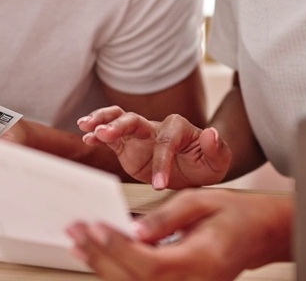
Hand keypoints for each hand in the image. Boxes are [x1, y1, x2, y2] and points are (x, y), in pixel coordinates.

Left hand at [67, 189, 293, 280]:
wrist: (258, 234)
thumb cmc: (235, 214)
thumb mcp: (201, 201)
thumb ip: (165, 217)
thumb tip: (131, 230)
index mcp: (203, 261)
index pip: (152, 264)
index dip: (120, 249)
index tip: (95, 228)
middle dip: (100, 256)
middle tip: (76, 231)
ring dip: (102, 266)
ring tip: (78, 243)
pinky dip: (116, 272)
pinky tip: (99, 258)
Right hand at [78, 107, 230, 188]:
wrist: (195, 169)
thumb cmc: (205, 164)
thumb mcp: (218, 161)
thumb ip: (217, 149)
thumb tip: (211, 134)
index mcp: (179, 129)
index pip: (166, 141)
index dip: (162, 161)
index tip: (160, 185)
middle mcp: (157, 127)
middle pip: (135, 120)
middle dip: (120, 126)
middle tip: (105, 134)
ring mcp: (140, 135)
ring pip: (119, 120)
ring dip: (103, 121)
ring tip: (87, 126)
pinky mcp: (128, 146)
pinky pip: (111, 137)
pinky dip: (98, 134)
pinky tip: (87, 137)